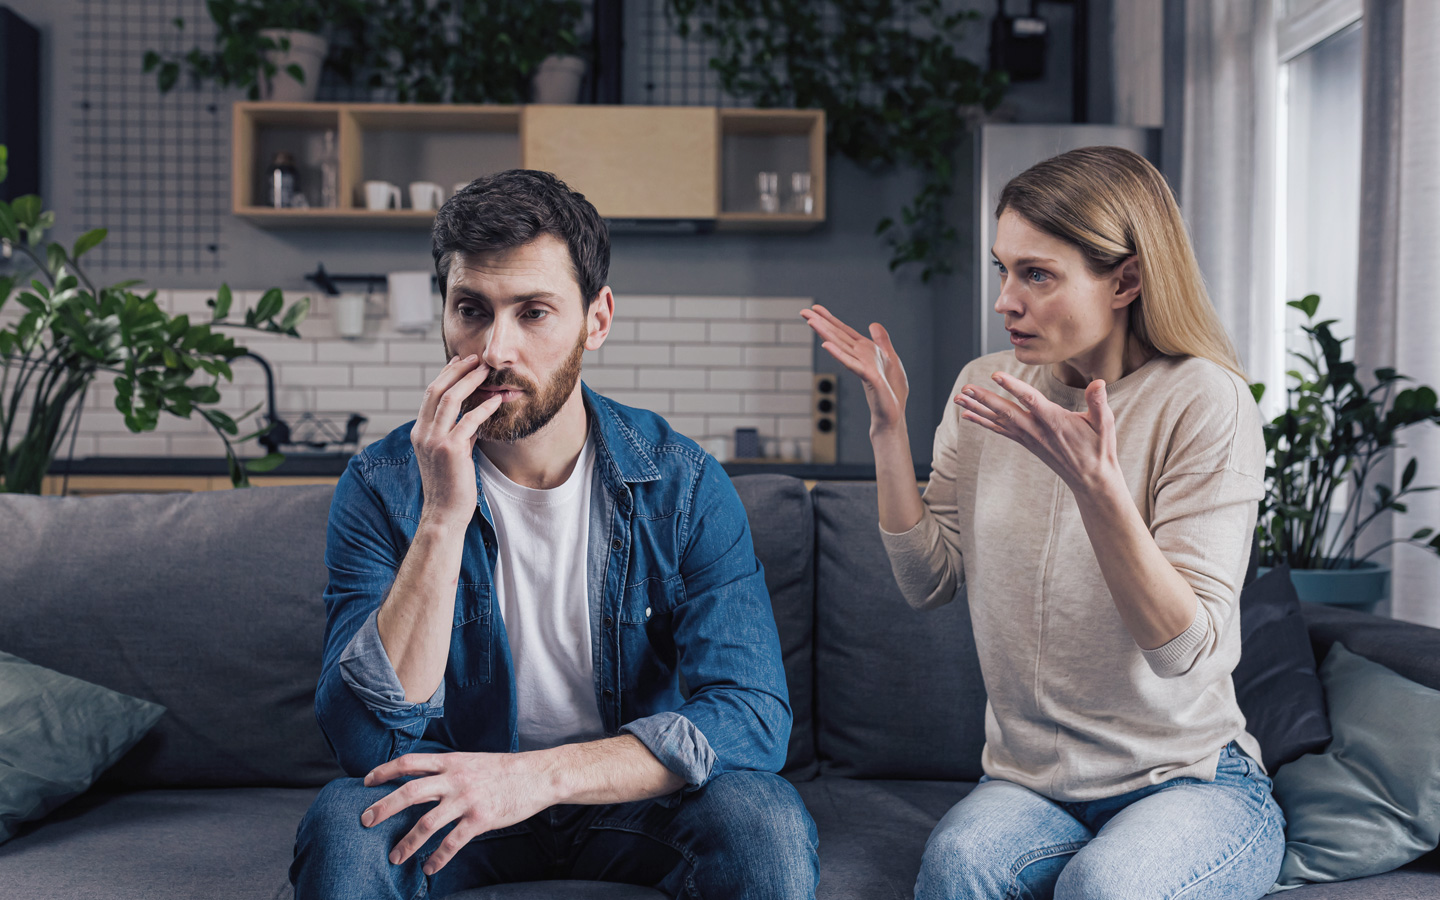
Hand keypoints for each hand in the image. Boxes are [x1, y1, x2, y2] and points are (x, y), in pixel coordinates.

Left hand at [361, 751, 553, 875]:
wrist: (537, 775)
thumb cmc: (504, 769)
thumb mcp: (471, 761)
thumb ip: (447, 769)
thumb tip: (423, 780)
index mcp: (451, 762)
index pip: (410, 763)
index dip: (385, 770)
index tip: (366, 781)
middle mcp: (455, 779)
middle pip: (409, 792)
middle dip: (384, 807)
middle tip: (365, 820)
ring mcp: (467, 800)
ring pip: (427, 823)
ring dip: (407, 843)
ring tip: (394, 857)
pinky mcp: (481, 819)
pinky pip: (452, 843)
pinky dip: (438, 858)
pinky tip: (428, 868)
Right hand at [411, 355, 503, 529]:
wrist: (444, 514)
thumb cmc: (450, 486)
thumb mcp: (449, 454)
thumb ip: (457, 434)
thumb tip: (472, 416)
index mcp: (418, 432)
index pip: (429, 395)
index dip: (445, 375)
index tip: (460, 361)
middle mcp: (422, 433)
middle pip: (437, 390)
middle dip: (457, 371)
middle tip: (475, 359)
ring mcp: (434, 441)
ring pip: (450, 400)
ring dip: (470, 381)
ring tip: (485, 371)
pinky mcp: (450, 450)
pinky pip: (469, 421)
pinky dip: (484, 407)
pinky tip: (496, 400)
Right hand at [800, 304, 907, 435]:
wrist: (893, 415)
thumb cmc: (892, 392)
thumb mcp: (891, 358)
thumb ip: (882, 341)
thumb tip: (873, 324)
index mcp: (864, 351)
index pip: (844, 331)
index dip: (830, 319)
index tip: (815, 308)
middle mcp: (860, 357)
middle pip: (837, 336)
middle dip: (821, 323)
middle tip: (802, 311)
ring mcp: (862, 367)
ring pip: (840, 347)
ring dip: (825, 334)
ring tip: (811, 322)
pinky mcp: (869, 377)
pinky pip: (851, 364)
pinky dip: (838, 354)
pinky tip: (826, 345)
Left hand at [956, 372, 1122, 495]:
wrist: (1091, 479)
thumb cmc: (1099, 448)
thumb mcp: (1105, 424)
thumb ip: (1099, 402)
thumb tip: (1100, 382)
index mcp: (1054, 421)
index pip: (1030, 400)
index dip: (1013, 387)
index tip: (996, 375)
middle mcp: (1037, 430)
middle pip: (1006, 412)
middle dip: (984, 399)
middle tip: (965, 388)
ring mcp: (1029, 437)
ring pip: (999, 421)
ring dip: (977, 409)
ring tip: (958, 398)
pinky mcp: (1026, 442)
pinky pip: (1000, 431)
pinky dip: (983, 422)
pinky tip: (968, 415)